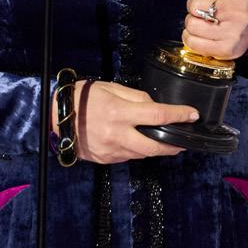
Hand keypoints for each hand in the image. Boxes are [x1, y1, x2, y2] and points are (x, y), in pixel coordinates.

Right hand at [51, 79, 198, 163]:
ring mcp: (112, 150)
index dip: (178, 115)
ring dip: (156, 148)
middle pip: (156, 145)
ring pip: (143, 153)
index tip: (192, 114)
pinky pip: (129, 156)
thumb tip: (154, 106)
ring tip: (164, 140)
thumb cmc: (82, 98)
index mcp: (119, 113)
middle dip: (174, 144)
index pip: (157, 116)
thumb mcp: (110, 88)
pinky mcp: (106, 159)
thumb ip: (135, 97)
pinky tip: (139, 142)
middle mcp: (117, 134)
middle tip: (184, 141)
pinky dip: (138, 150)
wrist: (54, 118)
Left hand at [177, 0, 247, 59]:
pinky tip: (202, 34)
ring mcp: (232, 33)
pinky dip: (191, 38)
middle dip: (195, 5)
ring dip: (193, 22)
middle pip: (193, 4)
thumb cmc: (234, 3)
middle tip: (206, 8)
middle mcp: (237, 12)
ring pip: (190, 24)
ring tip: (205, 21)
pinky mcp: (225, 49)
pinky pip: (192, 42)